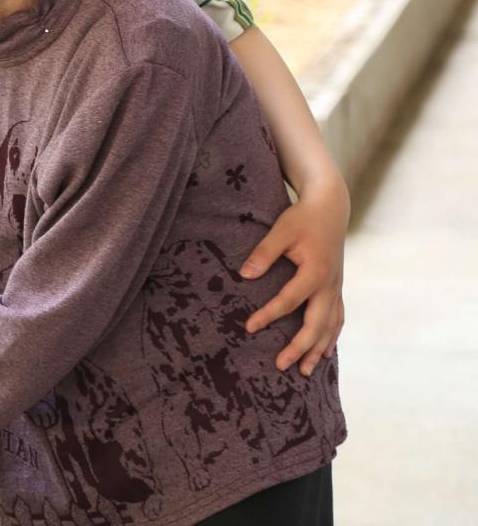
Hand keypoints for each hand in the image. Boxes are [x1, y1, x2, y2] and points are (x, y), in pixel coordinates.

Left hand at [240, 180, 347, 375]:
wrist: (331, 209)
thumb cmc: (302, 218)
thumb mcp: (281, 231)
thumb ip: (264, 252)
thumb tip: (244, 274)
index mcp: (315, 272)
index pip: (289, 301)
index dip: (268, 315)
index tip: (248, 328)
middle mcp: (330, 285)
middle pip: (316, 324)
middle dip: (299, 347)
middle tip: (280, 365)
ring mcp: (337, 289)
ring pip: (331, 327)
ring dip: (318, 350)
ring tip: (306, 372)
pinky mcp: (337, 288)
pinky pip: (338, 319)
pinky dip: (331, 338)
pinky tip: (325, 353)